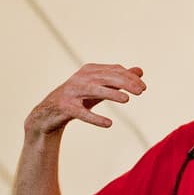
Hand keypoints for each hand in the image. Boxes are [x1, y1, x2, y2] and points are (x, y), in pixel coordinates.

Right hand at [26, 64, 145, 134]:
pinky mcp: (65, 107)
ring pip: (93, 90)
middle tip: (141, 92)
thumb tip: (140, 71)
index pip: (114, 70)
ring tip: (126, 99)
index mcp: (90, 70)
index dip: (129, 77)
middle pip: (106, 77)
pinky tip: (108, 124)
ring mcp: (71, 92)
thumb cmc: (80, 96)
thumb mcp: (101, 86)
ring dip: (110, 93)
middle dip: (125, 83)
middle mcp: (80, 78)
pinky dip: (95, 118)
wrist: (49, 112)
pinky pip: (81, 113)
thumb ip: (119, 79)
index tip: (143, 87)